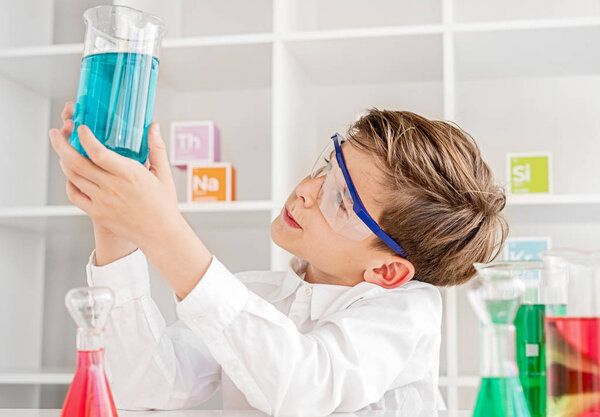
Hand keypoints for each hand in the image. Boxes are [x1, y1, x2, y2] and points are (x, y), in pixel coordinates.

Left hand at [48, 105, 178, 248]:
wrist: (160, 234)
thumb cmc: (164, 204)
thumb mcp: (164, 174)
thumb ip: (156, 148)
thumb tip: (154, 127)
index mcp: (129, 174)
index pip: (98, 152)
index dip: (85, 138)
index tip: (81, 128)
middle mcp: (112, 187)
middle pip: (76, 163)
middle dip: (61, 144)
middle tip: (56, 133)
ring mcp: (102, 201)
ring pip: (73, 177)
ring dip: (63, 161)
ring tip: (62, 151)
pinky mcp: (98, 213)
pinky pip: (75, 195)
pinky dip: (69, 183)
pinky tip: (72, 176)